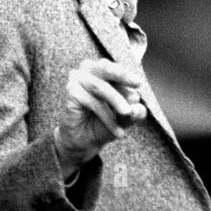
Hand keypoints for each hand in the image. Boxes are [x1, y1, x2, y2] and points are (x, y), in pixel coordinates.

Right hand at [54, 58, 146, 173]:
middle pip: (105, 68)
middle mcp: (88, 71)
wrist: (86, 142)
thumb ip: (135, 112)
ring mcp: (77, 80)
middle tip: (136, 88)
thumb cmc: (105, 123)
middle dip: (122, 76)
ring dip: (116, 101)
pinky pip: (92, 102)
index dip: (127, 75)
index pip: (115, 68)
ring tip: (128, 115)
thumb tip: (138, 107)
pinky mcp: (72, 93)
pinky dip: (107, 117)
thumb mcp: (125, 118)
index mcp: (102, 71)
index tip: (138, 84)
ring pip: (100, 87)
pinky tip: (116, 130)